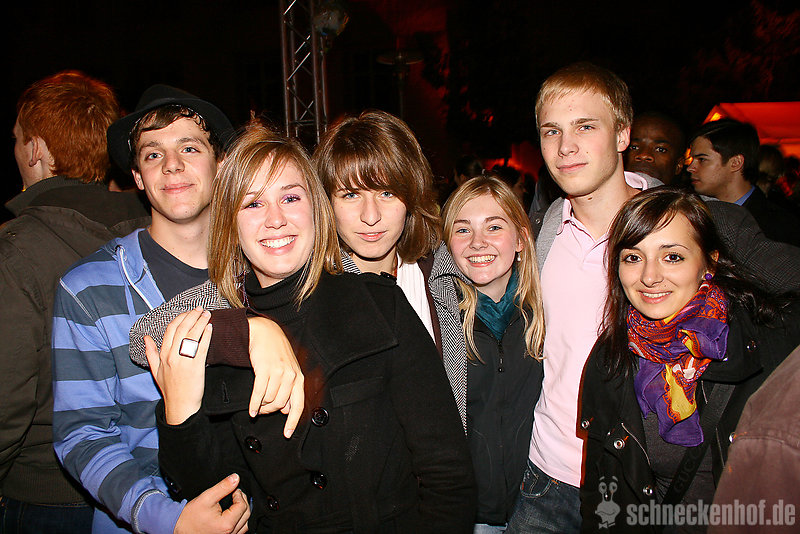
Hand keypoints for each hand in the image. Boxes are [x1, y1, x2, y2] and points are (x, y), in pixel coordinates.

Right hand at [145, 307, 211, 424]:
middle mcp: (172, 356)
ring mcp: (184, 361)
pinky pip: (202, 347)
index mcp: (163, 355)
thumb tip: (145, 338)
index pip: (171, 329)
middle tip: (201, 309)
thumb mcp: (155, 371)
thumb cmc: (170, 389)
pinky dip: (206, 335)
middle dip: (192, 316)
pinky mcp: (196, 366)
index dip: (181, 317)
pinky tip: (210, 328)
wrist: (180, 406)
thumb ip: (150, 353)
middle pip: (182, 328)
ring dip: (201, 322)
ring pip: (192, 335)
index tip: (189, 312)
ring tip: (207, 315)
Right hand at [174, 473, 249, 533]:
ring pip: (245, 524)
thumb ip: (223, 487)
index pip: (242, 506)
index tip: (234, 490)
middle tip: (235, 494)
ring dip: (243, 512)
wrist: (179, 528)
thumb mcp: (206, 497)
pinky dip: (240, 521)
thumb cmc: (190, 517)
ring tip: (235, 503)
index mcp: (226, 524)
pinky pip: (239, 531)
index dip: (239, 495)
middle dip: (243, 501)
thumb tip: (236, 478)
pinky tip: (233, 514)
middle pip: (246, 514)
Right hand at [247, 317, 304, 437]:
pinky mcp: (265, 369)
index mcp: (298, 378)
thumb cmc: (276, 353)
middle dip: (270, 411)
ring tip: (256, 406)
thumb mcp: (288, 370)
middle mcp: (291, 376)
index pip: (298, 405)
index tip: (287, 434)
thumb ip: (289, 390)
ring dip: (261, 406)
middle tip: (262, 411)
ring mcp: (279, 372)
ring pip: (269, 400)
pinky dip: (254, 404)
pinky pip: (259, 393)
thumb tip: (285, 410)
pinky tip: (251, 410)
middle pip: (280, 405)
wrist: (265, 333)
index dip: (292, 421)